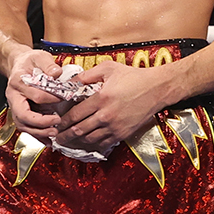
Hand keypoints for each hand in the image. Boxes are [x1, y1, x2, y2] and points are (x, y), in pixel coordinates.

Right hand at [5, 47, 67, 133]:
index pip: (35, 95)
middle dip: (40, 122)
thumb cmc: (30, 61)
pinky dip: (37, 135)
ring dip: (38, 132)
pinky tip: (48, 141)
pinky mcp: (20, 112)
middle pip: (23, 115)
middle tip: (57, 122)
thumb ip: (48, 64)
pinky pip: (26, 127)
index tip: (64, 98)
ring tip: (54, 133)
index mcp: (18, 82)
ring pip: (22, 125)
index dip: (51, 98)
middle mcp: (13, 96)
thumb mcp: (39, 56)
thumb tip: (56, 73)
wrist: (18, 64)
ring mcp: (15, 106)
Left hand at [54, 61, 168, 152]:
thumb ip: (87, 75)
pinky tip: (86, 143)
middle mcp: (106, 115)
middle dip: (65, 135)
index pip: (75, 115)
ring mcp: (115, 126)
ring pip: (89, 139)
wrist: (157, 88)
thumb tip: (70, 82)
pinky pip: (103, 143)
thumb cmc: (134, 76)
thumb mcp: (109, 68)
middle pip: (79, 130)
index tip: (56, 123)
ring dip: (76, 142)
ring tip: (68, 141)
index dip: (62, 121)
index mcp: (101, 98)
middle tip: (56, 137)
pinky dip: (92, 145)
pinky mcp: (123, 133)